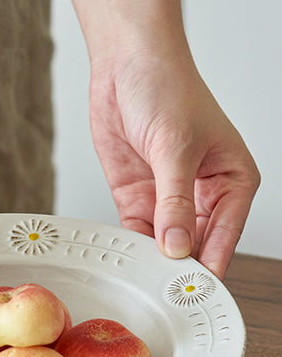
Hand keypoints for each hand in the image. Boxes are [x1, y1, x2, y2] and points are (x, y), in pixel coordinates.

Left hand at [89, 50, 259, 277]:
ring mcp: (169, 198)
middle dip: (182, 267)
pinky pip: (138, 232)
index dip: (211, 263)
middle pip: (197, 245)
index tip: (196, 289)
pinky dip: (133, 247)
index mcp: (232, 179)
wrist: (125, 63)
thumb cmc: (167, 86)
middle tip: (168, 293)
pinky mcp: (139, 198)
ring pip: (166, 244)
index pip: (226, 234)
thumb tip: (177, 245)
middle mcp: (204, 194)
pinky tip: (128, 260)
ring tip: (146, 282)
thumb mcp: (175, 147)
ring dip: (155, 261)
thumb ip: (174, 201)